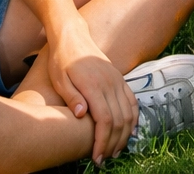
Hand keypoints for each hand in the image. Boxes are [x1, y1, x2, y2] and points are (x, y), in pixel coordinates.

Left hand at [47, 15, 136, 162]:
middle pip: (119, 120)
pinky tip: (129, 130)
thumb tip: (82, 115)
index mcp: (94, 85)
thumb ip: (72, 97)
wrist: (73, 36)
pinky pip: (132, 100)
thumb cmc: (62, 60)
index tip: (97, 157)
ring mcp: (117, 80)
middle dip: (113, 143)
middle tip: (104, 158)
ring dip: (124, 134)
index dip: (102, 141)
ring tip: (115, 150)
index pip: (104, 120)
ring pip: (128, 112)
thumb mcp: (60, 79)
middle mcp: (110, 83)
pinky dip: (133, 117)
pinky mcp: (119, 78)